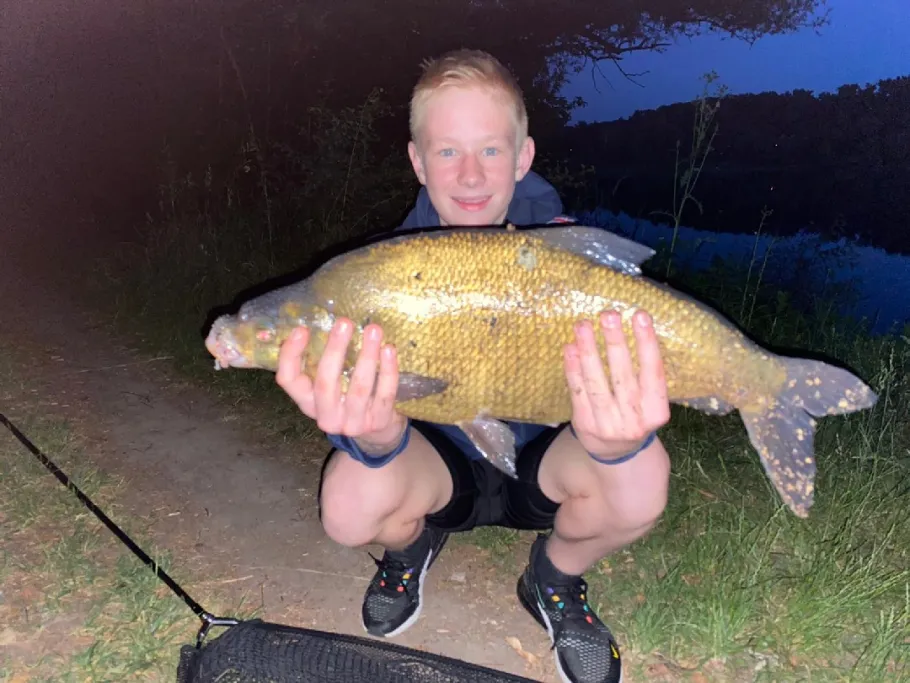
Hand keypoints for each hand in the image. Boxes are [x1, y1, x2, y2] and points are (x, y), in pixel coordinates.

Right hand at [275, 318, 406, 451]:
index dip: (290, 355)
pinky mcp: (378, 423)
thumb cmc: (349, 397)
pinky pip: (384, 394)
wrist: (377, 431)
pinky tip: (389, 350)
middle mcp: (326, 416)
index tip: (301, 329)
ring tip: (373, 329)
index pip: (289, 380)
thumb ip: (322, 361)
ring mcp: (352, 423)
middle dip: (335, 349)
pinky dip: (388, 370)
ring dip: (367, 356)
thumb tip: (321, 320)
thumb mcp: (331, 384)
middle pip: (325, 383)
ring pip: (359, 388)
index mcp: (307, 402)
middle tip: (344, 322)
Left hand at [563, 309, 670, 459]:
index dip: (647, 343)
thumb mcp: (650, 403)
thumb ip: (644, 374)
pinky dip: (573, 368)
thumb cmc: (635, 416)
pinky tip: (570, 348)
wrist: (617, 455)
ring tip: (583, 325)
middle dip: (615, 343)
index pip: (653, 372)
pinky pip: (577, 392)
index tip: (641, 315)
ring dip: (588, 351)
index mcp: (656, 412)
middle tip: (609, 314)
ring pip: (596, 383)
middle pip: (622, 376)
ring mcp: (607, 425)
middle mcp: (633, 421)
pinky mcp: (584, 424)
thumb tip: (630, 328)